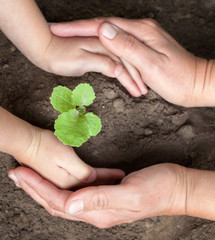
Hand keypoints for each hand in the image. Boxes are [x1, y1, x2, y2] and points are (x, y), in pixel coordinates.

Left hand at [9, 163, 187, 227]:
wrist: (175, 188)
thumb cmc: (157, 190)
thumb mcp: (131, 194)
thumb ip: (100, 199)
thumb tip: (70, 204)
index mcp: (99, 212)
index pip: (59, 201)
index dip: (37, 188)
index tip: (20, 174)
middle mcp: (96, 211)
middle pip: (56, 202)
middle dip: (34, 188)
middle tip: (16, 173)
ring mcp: (100, 204)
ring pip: (64, 197)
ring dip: (45, 186)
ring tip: (30, 174)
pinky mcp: (106, 195)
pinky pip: (78, 191)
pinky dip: (64, 184)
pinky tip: (59, 177)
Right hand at [13, 127, 124, 188]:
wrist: (24, 141)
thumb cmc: (43, 145)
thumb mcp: (65, 156)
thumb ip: (81, 171)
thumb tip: (94, 180)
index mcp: (68, 183)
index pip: (94, 180)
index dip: (108, 176)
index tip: (121, 173)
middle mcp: (64, 186)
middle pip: (89, 187)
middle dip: (104, 182)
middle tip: (118, 179)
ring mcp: (58, 183)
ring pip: (83, 186)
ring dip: (96, 183)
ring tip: (109, 180)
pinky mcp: (55, 177)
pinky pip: (75, 183)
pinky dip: (86, 181)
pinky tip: (91, 180)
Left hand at [42, 34, 145, 96]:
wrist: (44, 49)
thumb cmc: (60, 56)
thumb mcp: (81, 61)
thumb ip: (102, 63)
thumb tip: (119, 71)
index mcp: (104, 45)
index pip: (125, 63)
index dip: (133, 77)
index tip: (140, 90)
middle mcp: (105, 45)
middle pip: (127, 62)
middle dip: (136, 77)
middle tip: (142, 92)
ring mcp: (101, 49)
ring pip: (122, 63)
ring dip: (131, 76)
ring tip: (137, 88)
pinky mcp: (97, 54)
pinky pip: (114, 63)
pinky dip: (121, 73)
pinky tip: (124, 78)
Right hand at [51, 18, 214, 106]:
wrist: (195, 84)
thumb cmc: (178, 78)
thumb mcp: (153, 65)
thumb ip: (128, 47)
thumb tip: (104, 30)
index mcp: (141, 32)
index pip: (103, 25)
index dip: (79, 27)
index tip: (59, 29)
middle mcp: (141, 30)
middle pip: (104, 27)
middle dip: (79, 29)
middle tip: (59, 32)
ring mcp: (142, 38)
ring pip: (110, 35)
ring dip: (89, 37)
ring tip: (70, 39)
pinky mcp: (143, 48)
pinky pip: (119, 45)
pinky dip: (104, 47)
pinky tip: (96, 48)